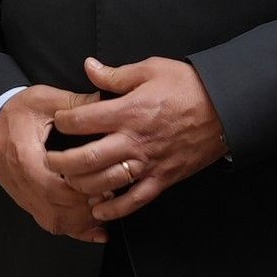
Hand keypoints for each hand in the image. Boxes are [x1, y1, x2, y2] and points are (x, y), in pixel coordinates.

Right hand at [0, 87, 107, 243]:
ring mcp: (25, 197)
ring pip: (56, 222)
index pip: (53, 186)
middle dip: (88, 205)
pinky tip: (98, 230)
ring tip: (106, 205)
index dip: (81, 188)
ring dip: (84, 220)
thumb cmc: (14, 113)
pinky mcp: (29, 203)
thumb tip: (106, 99)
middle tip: (112, 191)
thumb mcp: (42, 99)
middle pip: (58, 209)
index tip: (104, 179)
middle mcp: (23, 184)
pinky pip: (52, 225)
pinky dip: (77, 231)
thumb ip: (74, 103)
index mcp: (25, 158)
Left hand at [55, 56, 228, 222]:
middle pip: (86, 158)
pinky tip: (99, 209)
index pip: (82, 120)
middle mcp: (134, 140)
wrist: (226, 109)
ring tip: (69, 182)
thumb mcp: (151, 69)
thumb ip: (116, 74)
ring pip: (105, 182)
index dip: (63, 121)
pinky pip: (134, 200)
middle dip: (61, 162)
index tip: (57, 121)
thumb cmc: (189, 86)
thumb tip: (89, 67)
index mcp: (128, 110)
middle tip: (49, 161)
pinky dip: (114, 209)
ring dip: (82, 186)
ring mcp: (148, 162)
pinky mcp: (162, 178)